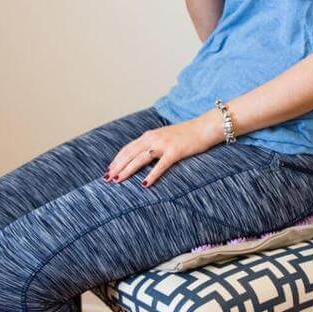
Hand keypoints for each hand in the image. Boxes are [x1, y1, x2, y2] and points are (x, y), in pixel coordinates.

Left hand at [105, 114, 221, 187]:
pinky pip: (160, 165)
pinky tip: (144, 184)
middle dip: (117, 166)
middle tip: (107, 178)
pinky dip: (151, 175)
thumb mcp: (165, 136)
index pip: (128, 148)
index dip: (117, 159)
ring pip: (140, 159)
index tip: (108, 169)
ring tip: (118, 180)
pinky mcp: (175, 152)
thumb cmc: (187, 134)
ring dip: (127, 170)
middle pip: (130, 153)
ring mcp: (164, 144)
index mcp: (150, 135)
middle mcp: (153, 138)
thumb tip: (143, 155)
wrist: (204, 127)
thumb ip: (153, 144)